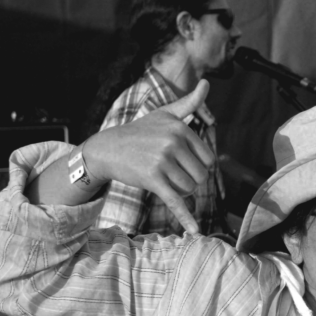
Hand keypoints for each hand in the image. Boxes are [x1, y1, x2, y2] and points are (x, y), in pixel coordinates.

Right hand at [82, 79, 214, 235]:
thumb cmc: (140, 132)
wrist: (107, 148)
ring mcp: (162, 161)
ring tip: (160, 177)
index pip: (208, 161)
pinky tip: (194, 231)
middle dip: (188, 180)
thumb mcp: (165, 115)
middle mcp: (173, 142)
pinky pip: (175, 202)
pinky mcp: (153, 180)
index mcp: (181, 128)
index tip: (178, 160)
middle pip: (200, 177)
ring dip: (178, 190)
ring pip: (189, 189)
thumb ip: (189, 103)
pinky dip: (186, 218)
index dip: (196, 166)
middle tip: (166, 170)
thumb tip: (207, 83)